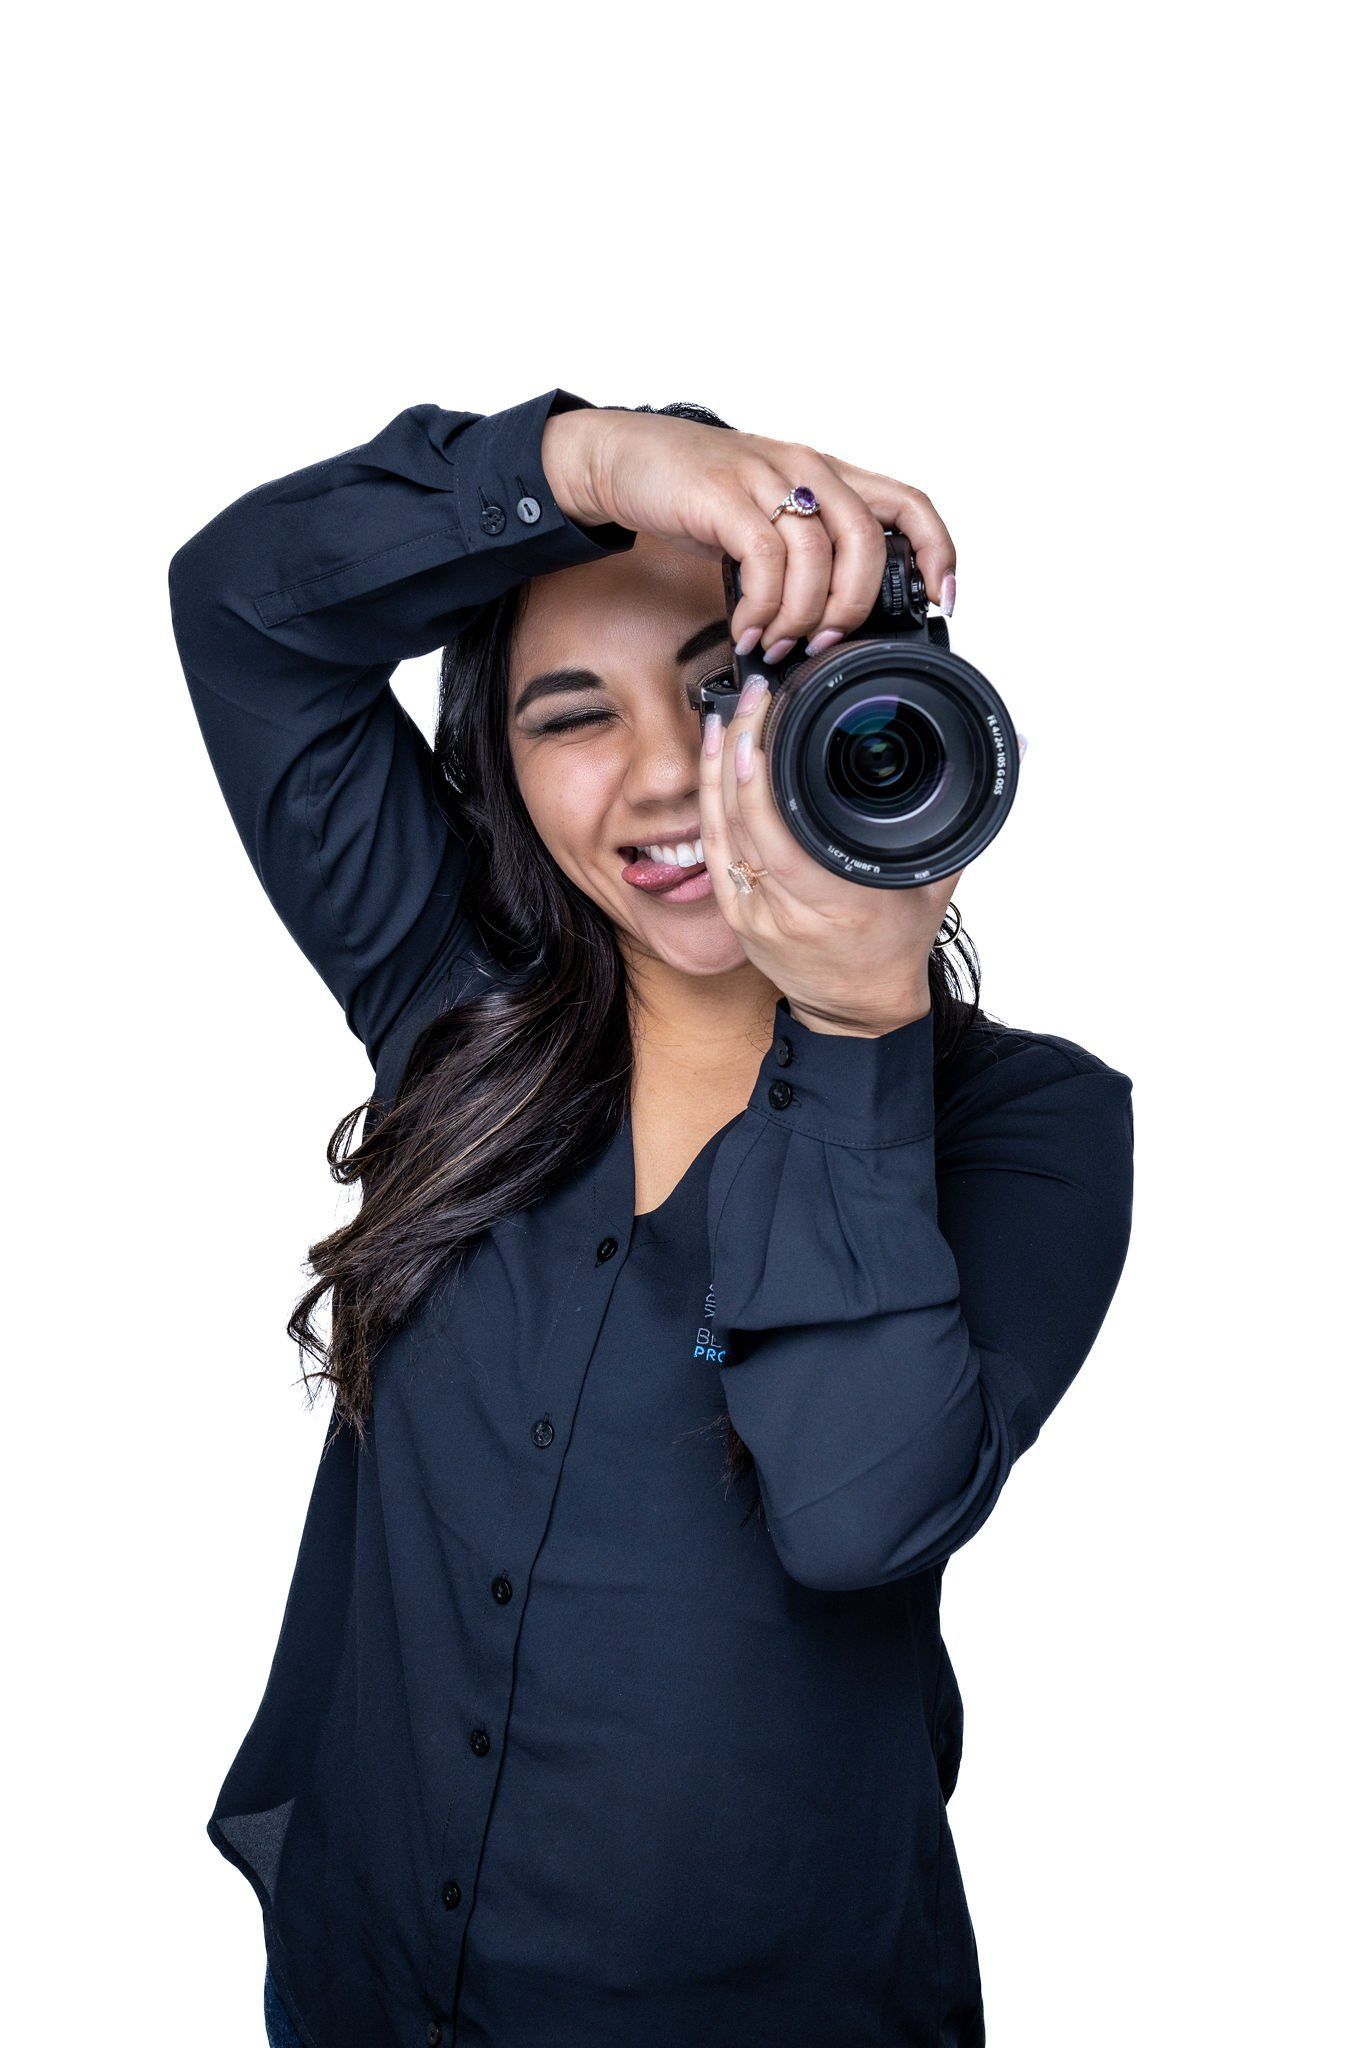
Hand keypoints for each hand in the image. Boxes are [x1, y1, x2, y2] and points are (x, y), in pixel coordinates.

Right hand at [541, 406, 956, 656]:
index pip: (910, 504)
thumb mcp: (766, 516)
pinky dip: (761, 610)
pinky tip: (746, 630)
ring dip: (800, 618)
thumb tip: (836, 622)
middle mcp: (807, 468)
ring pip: (817, 557)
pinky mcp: (725, 496)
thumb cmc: (697, 493)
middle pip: (868, 541)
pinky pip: (765, 562)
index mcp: (828, 474)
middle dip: (853, 607)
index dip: (937, 554)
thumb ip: (806, 553)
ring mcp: (766, 478)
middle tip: (825, 643)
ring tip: (774, 645)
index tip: (942, 602)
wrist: (624, 457)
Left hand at [698, 672, 961, 1035]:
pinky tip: (714, 767)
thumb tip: (1010, 752)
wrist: (858, 1012)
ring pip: (718, 830)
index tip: (766, 719)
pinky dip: (710, 804)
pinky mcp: (736, 915)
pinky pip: (714, 851)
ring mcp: (754, 914)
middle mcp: (786, 910)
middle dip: (737, 750)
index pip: (779, 830)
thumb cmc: (898, 946)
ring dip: (715, 770)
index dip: (759, 775)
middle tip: (750, 699)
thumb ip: (967, 817)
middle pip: (741, 819)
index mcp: (835, 903)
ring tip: (725, 716)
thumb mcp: (936, 884)